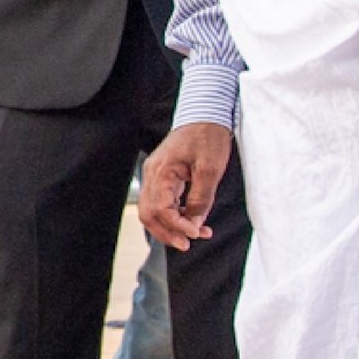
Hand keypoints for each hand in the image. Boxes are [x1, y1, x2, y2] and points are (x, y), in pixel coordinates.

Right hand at [138, 121, 231, 249]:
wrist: (206, 114)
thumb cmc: (207, 135)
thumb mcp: (210, 169)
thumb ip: (201, 199)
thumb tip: (196, 224)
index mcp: (161, 171)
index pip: (160, 209)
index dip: (177, 226)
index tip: (196, 233)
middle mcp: (152, 175)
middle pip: (149, 214)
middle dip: (167, 233)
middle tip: (187, 245)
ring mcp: (155, 176)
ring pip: (153, 211)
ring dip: (170, 227)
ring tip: (193, 235)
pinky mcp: (163, 177)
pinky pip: (162, 202)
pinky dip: (174, 216)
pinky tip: (192, 220)